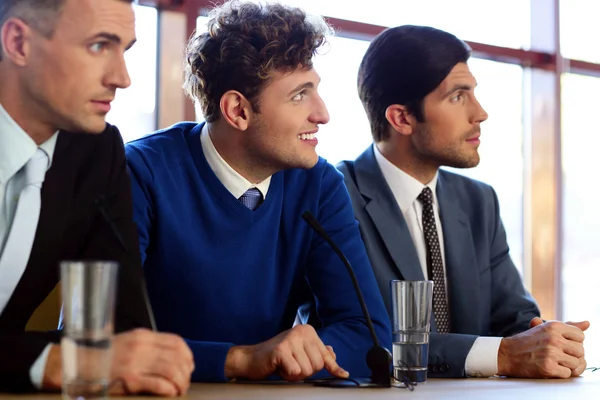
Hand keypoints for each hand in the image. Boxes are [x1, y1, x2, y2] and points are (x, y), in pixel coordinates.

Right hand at [43, 329, 193, 396]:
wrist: (78, 365)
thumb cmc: (104, 356)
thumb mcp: (128, 342)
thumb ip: (148, 346)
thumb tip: (171, 357)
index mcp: (143, 336)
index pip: (176, 342)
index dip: (188, 355)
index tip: (190, 365)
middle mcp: (141, 347)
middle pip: (177, 357)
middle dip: (186, 372)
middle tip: (185, 382)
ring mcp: (135, 363)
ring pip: (171, 370)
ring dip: (181, 382)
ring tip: (180, 390)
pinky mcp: (129, 380)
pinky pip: (158, 384)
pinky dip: (169, 389)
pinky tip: (171, 393)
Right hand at [224, 324, 348, 381]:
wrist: (252, 358)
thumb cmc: (276, 357)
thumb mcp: (299, 352)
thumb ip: (315, 351)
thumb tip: (332, 354)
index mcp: (307, 331)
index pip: (325, 355)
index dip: (333, 367)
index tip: (343, 374)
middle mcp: (301, 331)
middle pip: (317, 365)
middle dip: (305, 371)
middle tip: (292, 365)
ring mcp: (291, 339)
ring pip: (307, 370)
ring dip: (296, 374)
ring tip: (285, 365)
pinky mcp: (281, 350)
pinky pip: (295, 371)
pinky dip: (287, 375)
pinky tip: (279, 367)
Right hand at [497, 318, 588, 377]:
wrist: (506, 354)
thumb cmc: (527, 341)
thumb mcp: (545, 329)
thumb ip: (568, 326)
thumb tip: (588, 323)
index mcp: (554, 326)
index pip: (580, 336)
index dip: (573, 342)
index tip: (563, 344)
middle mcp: (554, 338)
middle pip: (580, 350)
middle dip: (571, 355)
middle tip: (558, 355)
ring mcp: (551, 353)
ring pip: (576, 363)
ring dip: (566, 365)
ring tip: (554, 361)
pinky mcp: (548, 367)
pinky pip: (567, 374)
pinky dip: (560, 373)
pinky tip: (550, 368)